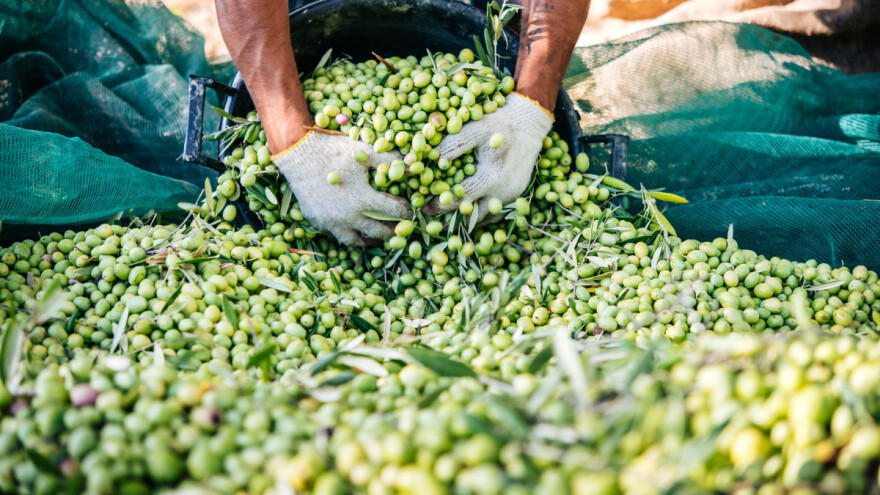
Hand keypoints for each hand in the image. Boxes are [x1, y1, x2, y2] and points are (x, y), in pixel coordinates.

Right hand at [273, 131, 410, 244]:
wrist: (298, 153)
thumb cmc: (334, 150)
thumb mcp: (365, 151)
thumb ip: (391, 160)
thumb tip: (414, 167)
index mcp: (363, 198)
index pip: (393, 211)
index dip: (405, 211)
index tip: (409, 211)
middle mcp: (348, 215)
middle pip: (377, 231)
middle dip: (392, 232)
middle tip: (400, 231)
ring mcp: (331, 221)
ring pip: (355, 240)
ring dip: (369, 240)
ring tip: (377, 237)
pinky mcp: (317, 222)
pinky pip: (335, 234)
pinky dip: (347, 233)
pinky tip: (353, 228)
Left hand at [428, 93, 552, 221]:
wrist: (529, 124)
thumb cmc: (498, 123)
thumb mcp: (474, 129)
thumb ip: (451, 145)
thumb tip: (425, 160)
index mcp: (492, 174)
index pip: (461, 195)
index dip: (440, 203)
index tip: (423, 206)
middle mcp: (503, 190)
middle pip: (470, 213)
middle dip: (448, 216)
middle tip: (429, 217)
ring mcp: (510, 196)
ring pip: (482, 217)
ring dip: (462, 219)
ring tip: (442, 221)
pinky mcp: (515, 197)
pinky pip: (493, 213)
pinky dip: (477, 215)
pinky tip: (463, 212)